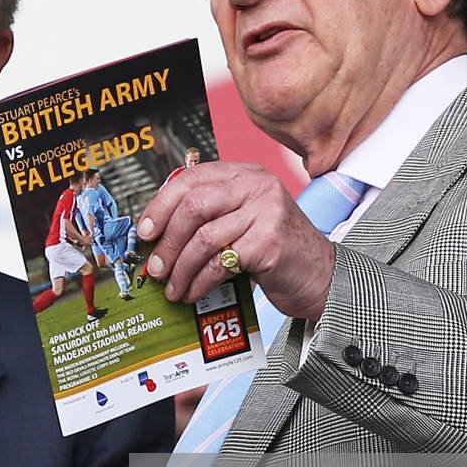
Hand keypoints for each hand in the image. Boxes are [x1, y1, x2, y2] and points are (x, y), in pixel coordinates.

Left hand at [137, 161, 334, 312]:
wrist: (321, 275)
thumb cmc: (275, 251)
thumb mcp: (243, 221)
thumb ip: (210, 215)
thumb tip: (157, 232)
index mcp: (245, 174)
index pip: (191, 178)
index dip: (161, 205)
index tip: (145, 231)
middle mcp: (257, 185)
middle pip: (194, 205)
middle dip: (168, 241)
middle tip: (155, 267)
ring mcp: (266, 211)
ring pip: (203, 237)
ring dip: (180, 268)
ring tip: (172, 287)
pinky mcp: (270, 242)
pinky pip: (220, 262)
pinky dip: (200, 281)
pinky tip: (193, 292)